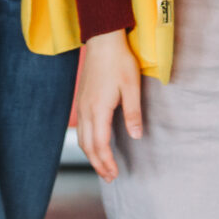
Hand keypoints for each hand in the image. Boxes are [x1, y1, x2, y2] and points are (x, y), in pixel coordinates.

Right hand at [74, 30, 144, 180]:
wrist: (103, 40)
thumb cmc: (120, 61)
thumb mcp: (132, 87)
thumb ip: (133, 113)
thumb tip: (136, 136)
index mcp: (99, 109)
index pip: (100, 144)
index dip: (107, 162)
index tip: (114, 175)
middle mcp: (87, 110)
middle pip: (88, 146)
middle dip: (98, 164)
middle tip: (109, 178)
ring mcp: (82, 104)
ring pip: (82, 138)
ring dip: (91, 155)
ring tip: (102, 166)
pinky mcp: (82, 99)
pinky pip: (82, 128)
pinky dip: (87, 142)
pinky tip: (95, 144)